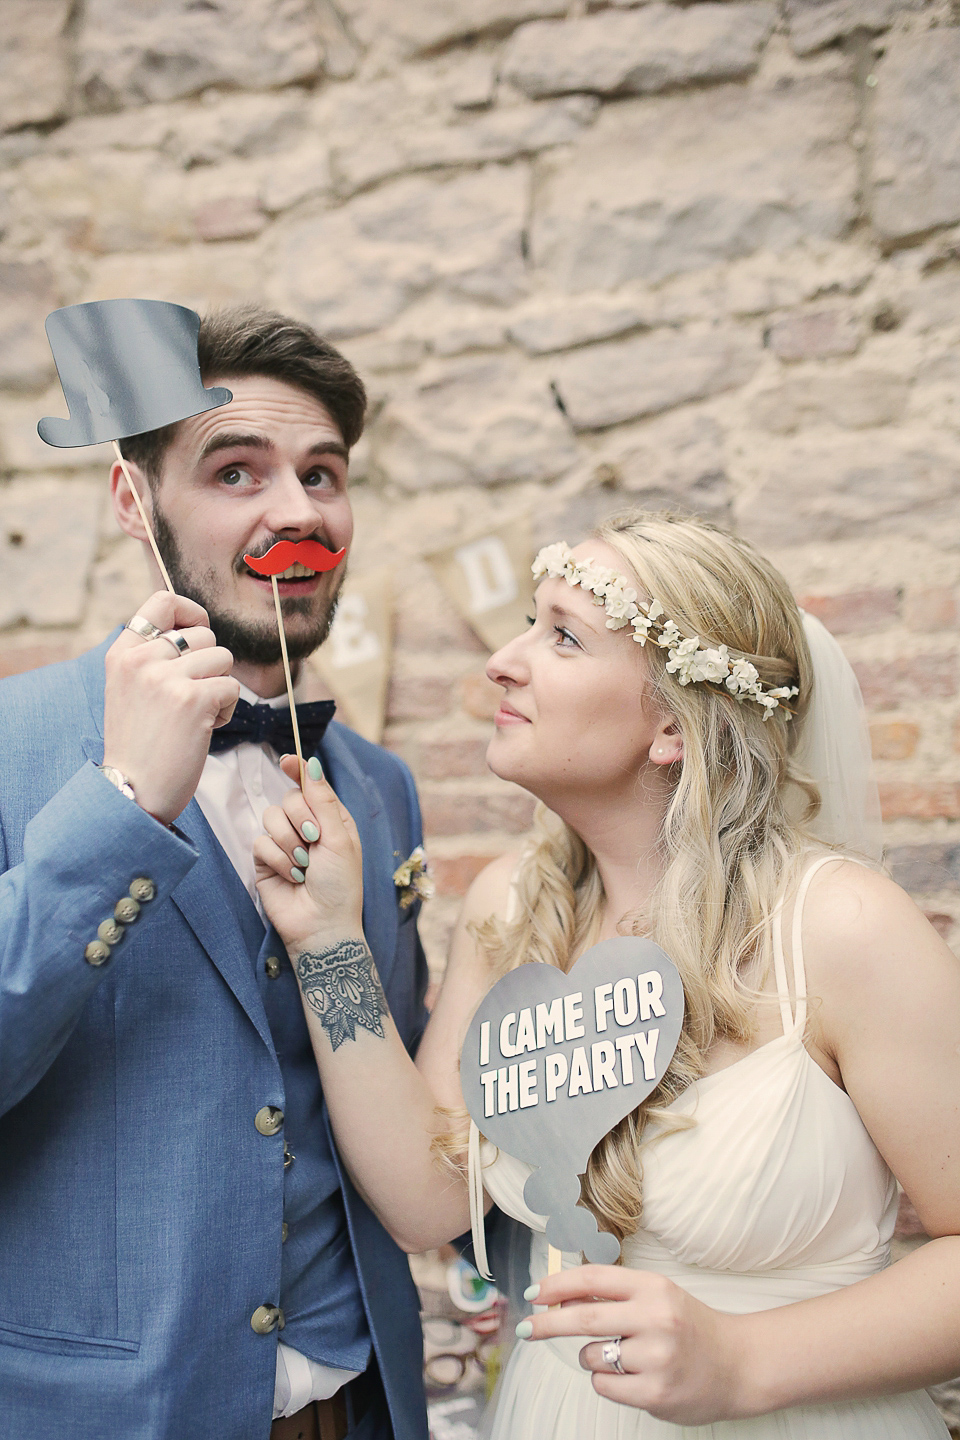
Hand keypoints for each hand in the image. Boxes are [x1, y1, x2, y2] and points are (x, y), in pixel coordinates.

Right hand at [102, 591, 238, 825]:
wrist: (131, 792)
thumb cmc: (139, 746)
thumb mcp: (129, 690)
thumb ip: (153, 658)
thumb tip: (195, 628)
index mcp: (122, 654)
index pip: (162, 602)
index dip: (191, 611)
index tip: (199, 631)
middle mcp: (142, 660)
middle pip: (204, 635)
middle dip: (211, 665)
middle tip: (194, 698)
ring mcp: (166, 678)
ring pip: (223, 659)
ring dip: (220, 688)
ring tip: (197, 716)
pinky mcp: (193, 700)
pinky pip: (231, 688)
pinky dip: (226, 710)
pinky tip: (204, 730)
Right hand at [254, 754, 364, 952]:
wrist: (321, 926)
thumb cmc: (340, 885)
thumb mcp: (339, 839)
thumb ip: (323, 801)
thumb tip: (311, 764)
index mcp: (332, 820)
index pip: (311, 786)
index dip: (297, 770)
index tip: (287, 760)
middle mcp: (308, 828)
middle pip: (290, 798)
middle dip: (301, 819)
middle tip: (314, 841)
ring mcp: (285, 843)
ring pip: (271, 817)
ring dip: (290, 843)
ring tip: (304, 866)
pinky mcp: (265, 860)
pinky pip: (261, 842)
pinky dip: (278, 859)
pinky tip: (291, 877)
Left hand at [521, 1265, 746, 1424]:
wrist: (738, 1365)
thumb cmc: (690, 1328)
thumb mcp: (657, 1297)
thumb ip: (614, 1296)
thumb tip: (561, 1299)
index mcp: (654, 1287)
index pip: (593, 1278)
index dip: (557, 1285)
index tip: (534, 1293)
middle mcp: (656, 1318)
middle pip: (583, 1318)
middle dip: (546, 1323)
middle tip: (526, 1327)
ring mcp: (657, 1357)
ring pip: (591, 1356)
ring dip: (590, 1357)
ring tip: (620, 1356)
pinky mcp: (656, 1393)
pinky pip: (605, 1386)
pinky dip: (606, 1381)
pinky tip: (632, 1377)